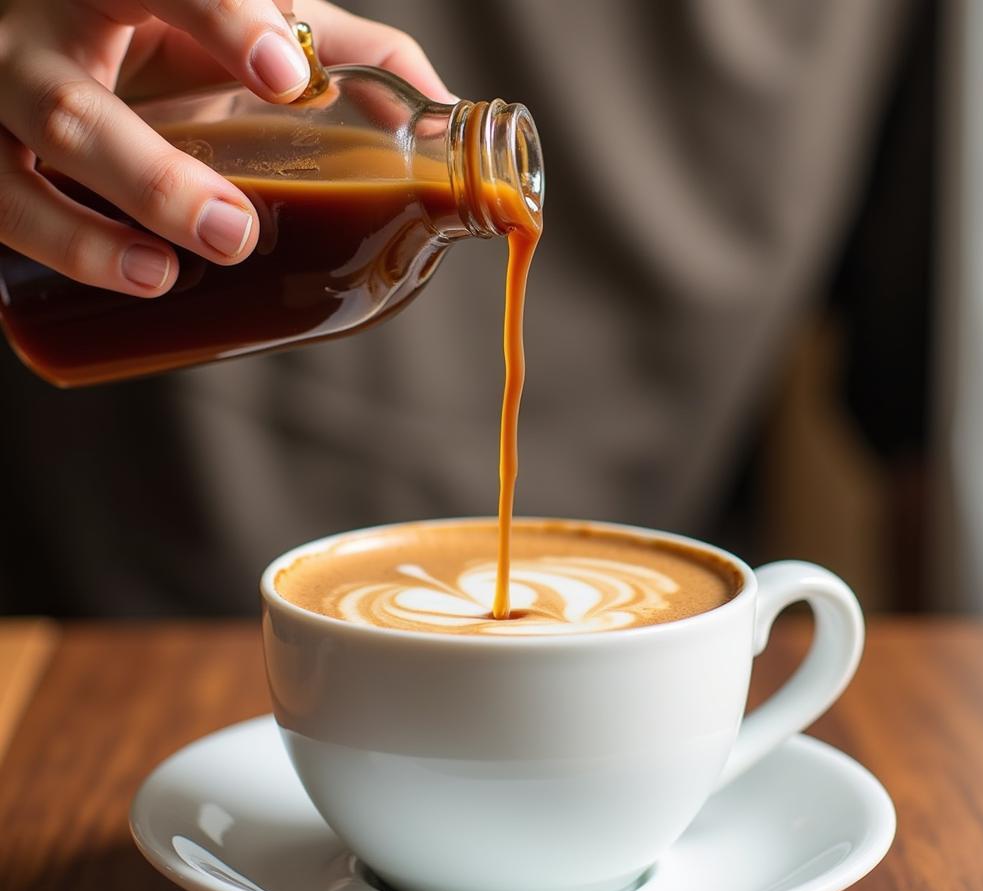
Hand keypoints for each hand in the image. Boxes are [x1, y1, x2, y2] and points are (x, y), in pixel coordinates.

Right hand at [0, 0, 453, 295]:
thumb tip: (448, 107)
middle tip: (233, 232)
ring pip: (18, 169)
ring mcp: (3, 97)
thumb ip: (345, 54)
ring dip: (83, 236)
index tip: (289, 77)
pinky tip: (122, 282)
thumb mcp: (250, 30)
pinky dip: (50, 250)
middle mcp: (46, 30)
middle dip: (153, 174)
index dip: (223, 19)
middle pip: (71, 97)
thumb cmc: (173, 37)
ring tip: (164, 277)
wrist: (62, 42)